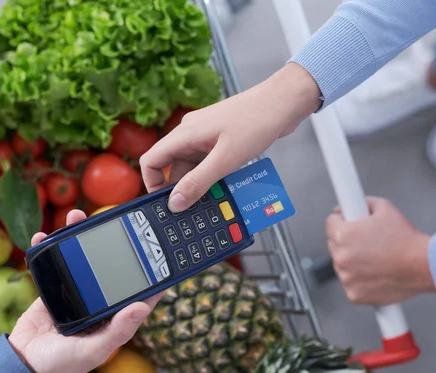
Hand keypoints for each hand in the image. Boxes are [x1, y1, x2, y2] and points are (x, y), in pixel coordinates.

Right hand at [8, 209, 161, 372]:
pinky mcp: (54, 287)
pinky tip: (43, 236)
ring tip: (74, 217)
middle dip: (109, 241)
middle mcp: (98, 299)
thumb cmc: (64, 363)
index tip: (158, 248)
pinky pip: (53, 262)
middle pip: (108, 264)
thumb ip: (118, 331)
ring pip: (81, 256)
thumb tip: (142, 308)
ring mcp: (76, 290)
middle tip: (109, 220)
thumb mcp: (94, 350)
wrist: (24, 364)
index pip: (138, 290)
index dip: (150, 271)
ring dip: (77, 235)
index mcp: (114, 314)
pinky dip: (48, 247)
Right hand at [140, 63, 320, 211]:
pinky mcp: (219, 139)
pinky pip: (207, 162)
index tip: (165, 203)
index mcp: (185, 133)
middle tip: (194, 208)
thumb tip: (175, 203)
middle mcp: (190, 133)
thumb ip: (198, 182)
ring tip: (215, 198)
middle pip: (172, 167)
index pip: (151, 160)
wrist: (284, 102)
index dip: (153, 184)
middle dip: (182, 188)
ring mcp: (205, 136)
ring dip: (200, 183)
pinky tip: (226, 185)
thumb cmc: (257, 121)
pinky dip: (213, 176)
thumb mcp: (225, 159)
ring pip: (192, 167)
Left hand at [325, 197, 435, 305]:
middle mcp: (341, 257)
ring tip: (375, 258)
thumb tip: (343, 208)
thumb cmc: (406, 238)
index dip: (343, 221)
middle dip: (347, 242)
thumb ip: (361, 202)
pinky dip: (360, 280)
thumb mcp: (384, 208)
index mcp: (343, 235)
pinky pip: (351, 283)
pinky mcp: (354, 294)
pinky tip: (376, 273)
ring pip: (341, 265)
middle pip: (334, 245)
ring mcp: (346, 277)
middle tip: (369, 242)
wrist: (424, 265)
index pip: (330, 223)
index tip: (350, 224)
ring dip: (352, 261)